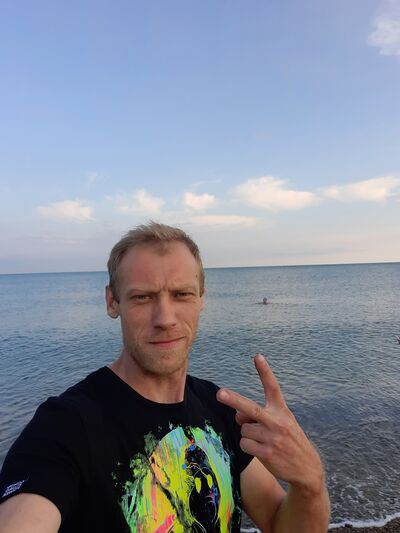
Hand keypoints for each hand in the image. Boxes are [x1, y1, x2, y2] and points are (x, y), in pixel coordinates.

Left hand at [216, 354, 324, 494]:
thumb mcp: (280, 423)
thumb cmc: (289, 441)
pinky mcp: (267, 453)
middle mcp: (277, 422)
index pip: (272, 387)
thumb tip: (237, 415)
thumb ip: (258, 415)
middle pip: (250, 408)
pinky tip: (261, 451)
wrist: (306, 468)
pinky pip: (245, 444)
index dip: (265, 371)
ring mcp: (272, 438)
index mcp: (282, 410)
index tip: (257, 356)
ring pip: (244, 430)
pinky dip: (248, 446)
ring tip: (262, 440)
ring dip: (248, 434)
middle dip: (233, 400)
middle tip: (219, 393)